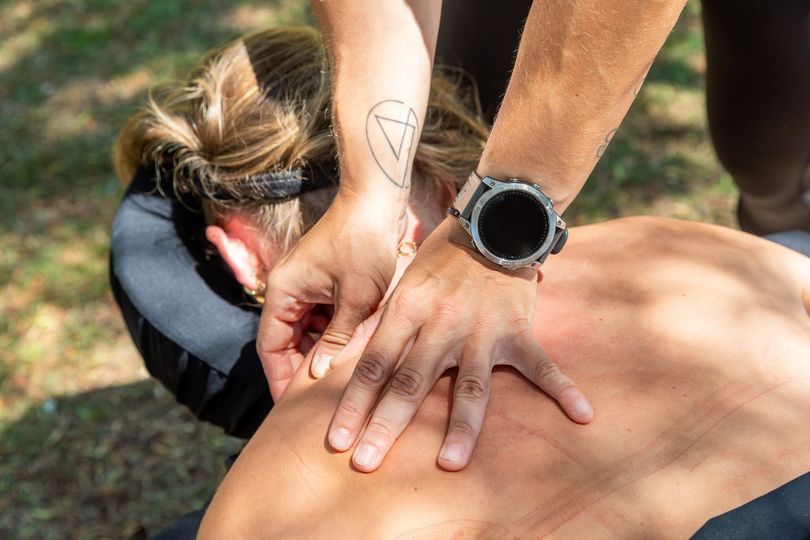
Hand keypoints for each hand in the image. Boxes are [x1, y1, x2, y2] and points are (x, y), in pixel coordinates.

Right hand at [257, 192, 402, 399]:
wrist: (378, 199)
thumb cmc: (366, 242)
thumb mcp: (356, 298)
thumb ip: (338, 338)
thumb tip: (320, 377)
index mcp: (284, 291)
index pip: (271, 347)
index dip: (279, 379)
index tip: (291, 409)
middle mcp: (289, 289)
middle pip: (286, 342)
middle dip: (300, 372)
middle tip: (318, 405)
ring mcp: (307, 285)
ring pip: (306, 332)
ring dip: (320, 355)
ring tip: (336, 387)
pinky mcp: (325, 282)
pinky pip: (322, 317)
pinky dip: (333, 336)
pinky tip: (351, 355)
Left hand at [327, 217, 592, 471]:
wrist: (492, 221)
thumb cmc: (441, 256)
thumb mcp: (402, 283)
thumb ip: (382, 324)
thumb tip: (344, 363)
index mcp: (407, 310)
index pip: (374, 364)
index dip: (353, 404)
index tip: (336, 441)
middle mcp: (441, 324)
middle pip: (410, 381)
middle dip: (386, 425)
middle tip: (366, 463)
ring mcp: (482, 330)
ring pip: (470, 386)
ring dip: (461, 427)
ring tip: (450, 463)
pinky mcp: (517, 330)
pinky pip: (541, 365)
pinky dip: (563, 389)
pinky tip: (582, 414)